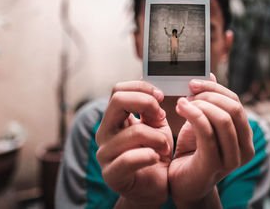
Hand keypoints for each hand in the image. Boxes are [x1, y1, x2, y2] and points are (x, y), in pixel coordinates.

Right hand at [95, 81, 172, 207]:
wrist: (154, 187)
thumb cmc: (154, 154)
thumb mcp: (156, 126)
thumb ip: (151, 108)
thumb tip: (146, 82)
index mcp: (114, 119)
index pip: (118, 90)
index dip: (142, 88)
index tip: (161, 96)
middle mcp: (105, 133)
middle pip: (118, 101)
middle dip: (147, 103)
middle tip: (161, 116)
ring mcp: (105, 154)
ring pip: (134, 131)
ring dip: (158, 137)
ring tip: (165, 147)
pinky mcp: (112, 174)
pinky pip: (132, 158)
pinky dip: (151, 156)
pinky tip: (157, 158)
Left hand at [168, 74, 253, 205]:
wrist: (182, 185)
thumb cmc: (192, 152)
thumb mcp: (202, 123)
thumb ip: (208, 102)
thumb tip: (210, 73)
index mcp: (244, 137)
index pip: (236, 102)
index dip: (215, 88)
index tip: (194, 83)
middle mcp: (244, 148)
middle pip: (234, 108)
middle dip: (209, 94)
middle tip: (188, 93)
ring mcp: (231, 159)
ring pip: (223, 118)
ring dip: (200, 105)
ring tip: (182, 103)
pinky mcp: (213, 164)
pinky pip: (207, 131)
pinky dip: (193, 114)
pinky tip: (181, 109)